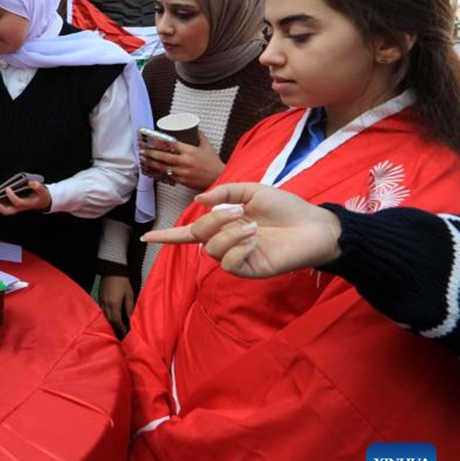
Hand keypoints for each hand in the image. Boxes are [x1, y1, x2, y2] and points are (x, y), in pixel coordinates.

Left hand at [0, 180, 51, 215]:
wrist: (42, 201)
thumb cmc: (41, 196)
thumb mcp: (42, 190)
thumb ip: (38, 187)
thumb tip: (31, 183)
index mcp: (26, 204)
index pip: (17, 202)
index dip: (12, 196)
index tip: (7, 188)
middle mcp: (19, 208)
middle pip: (6, 211)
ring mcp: (15, 207)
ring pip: (2, 209)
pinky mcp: (12, 205)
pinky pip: (2, 205)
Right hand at [96, 275, 134, 337]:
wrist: (112, 269)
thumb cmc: (123, 281)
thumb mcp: (129, 294)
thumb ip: (129, 307)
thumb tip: (130, 318)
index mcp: (114, 304)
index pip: (116, 320)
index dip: (120, 328)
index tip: (125, 333)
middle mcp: (106, 304)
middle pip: (109, 319)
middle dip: (115, 326)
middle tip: (121, 331)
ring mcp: (101, 300)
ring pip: (104, 315)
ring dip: (110, 321)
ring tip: (116, 325)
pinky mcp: (99, 296)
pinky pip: (102, 309)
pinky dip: (106, 314)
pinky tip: (110, 315)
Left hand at [140, 129, 223, 190]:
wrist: (218, 178)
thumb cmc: (213, 162)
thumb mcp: (207, 146)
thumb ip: (199, 136)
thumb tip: (192, 126)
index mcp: (190, 151)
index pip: (171, 145)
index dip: (159, 142)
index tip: (151, 140)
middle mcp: (185, 161)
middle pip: (164, 157)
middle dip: (151, 153)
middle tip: (142, 150)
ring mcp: (182, 172)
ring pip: (163, 167)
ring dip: (151, 163)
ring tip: (143, 159)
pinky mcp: (181, 181)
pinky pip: (166, 176)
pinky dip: (157, 173)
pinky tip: (150, 171)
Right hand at [141, 183, 342, 278]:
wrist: (314, 225)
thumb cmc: (286, 207)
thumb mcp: (252, 190)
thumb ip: (225, 192)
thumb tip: (200, 199)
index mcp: (224, 225)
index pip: (189, 233)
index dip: (167, 236)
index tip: (145, 236)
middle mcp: (226, 242)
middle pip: (199, 236)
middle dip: (213, 221)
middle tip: (238, 211)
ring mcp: (237, 257)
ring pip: (212, 250)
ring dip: (230, 234)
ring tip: (253, 227)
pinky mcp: (250, 270)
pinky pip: (229, 264)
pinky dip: (238, 249)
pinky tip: (255, 241)